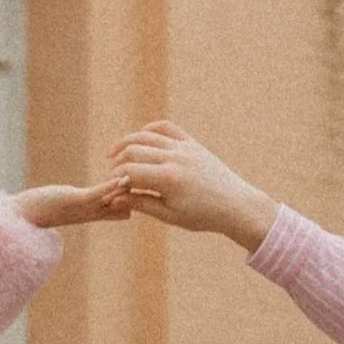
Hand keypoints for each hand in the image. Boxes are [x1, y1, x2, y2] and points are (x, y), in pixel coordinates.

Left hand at [11, 176, 131, 229]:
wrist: (21, 216)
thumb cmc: (40, 208)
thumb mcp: (66, 204)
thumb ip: (79, 201)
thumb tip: (83, 196)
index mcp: (92, 214)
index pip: (124, 211)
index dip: (134, 201)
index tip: (142, 189)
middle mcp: (92, 213)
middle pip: (125, 208)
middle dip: (136, 196)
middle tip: (148, 182)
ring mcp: (85, 208)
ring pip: (116, 201)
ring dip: (127, 189)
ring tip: (142, 176)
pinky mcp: (76, 200)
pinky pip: (99, 194)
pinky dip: (111, 186)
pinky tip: (122, 178)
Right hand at [111, 123, 278, 249]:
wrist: (235, 205)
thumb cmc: (202, 216)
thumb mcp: (169, 215)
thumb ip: (141, 204)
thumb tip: (114, 200)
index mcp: (169, 179)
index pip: (129, 172)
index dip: (114, 179)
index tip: (108, 188)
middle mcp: (175, 157)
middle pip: (134, 150)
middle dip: (118, 163)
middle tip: (111, 176)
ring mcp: (184, 147)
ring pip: (146, 136)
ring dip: (127, 143)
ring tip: (115, 155)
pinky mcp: (192, 143)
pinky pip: (166, 127)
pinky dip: (149, 130)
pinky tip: (139, 139)